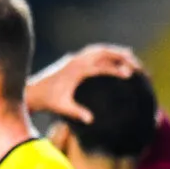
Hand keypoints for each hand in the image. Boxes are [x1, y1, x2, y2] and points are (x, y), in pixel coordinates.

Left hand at [27, 44, 141, 121]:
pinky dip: (106, 53)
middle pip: (104, 51)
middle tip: (137, 64)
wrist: (32, 91)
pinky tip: (115, 59)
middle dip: (122, 56)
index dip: (116, 69)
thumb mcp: (62, 107)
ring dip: (115, 52)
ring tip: (131, 58)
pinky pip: (94, 51)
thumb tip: (91, 120)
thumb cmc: (48, 101)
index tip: (130, 75)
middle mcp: (76, 60)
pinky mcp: (73, 59)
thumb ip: (77, 112)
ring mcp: (75, 57)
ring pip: (99, 49)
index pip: (101, 66)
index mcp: (76, 70)